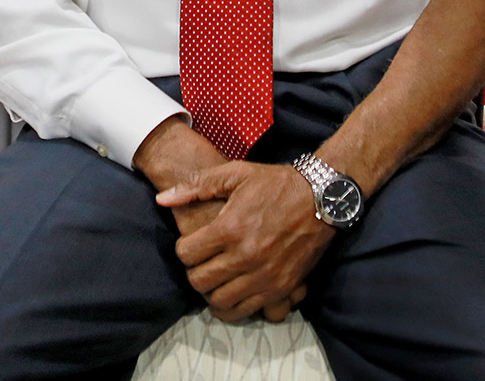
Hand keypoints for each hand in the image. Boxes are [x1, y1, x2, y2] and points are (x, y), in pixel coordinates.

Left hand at [157, 163, 333, 322]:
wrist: (322, 198)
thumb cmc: (276, 183)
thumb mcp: (235, 174)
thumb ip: (196, 186)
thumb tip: (162, 199)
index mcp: (230, 227)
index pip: (186, 254)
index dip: (184, 249)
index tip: (192, 244)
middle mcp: (245, 256)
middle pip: (199, 282)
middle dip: (195, 272)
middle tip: (203, 262)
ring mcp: (264, 276)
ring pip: (220, 302)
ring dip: (212, 292)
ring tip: (217, 278)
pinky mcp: (281, 288)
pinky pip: (246, 311)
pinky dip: (234, 306)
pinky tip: (234, 291)